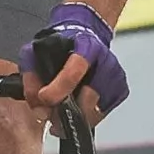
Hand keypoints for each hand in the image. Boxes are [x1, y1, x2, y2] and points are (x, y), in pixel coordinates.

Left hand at [28, 0, 124, 119]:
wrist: (87, 35)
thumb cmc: (62, 45)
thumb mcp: (38, 51)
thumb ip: (32, 75)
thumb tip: (38, 103)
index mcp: (86, 46)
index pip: (75, 70)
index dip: (59, 88)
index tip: (45, 99)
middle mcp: (106, 61)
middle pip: (89, 96)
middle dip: (67, 111)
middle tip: (52, 117)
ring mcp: (116, 77)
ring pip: (95, 110)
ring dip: (76, 117)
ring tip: (62, 114)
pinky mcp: (121, 90)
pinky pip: (102, 113)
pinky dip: (87, 116)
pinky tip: (77, 107)